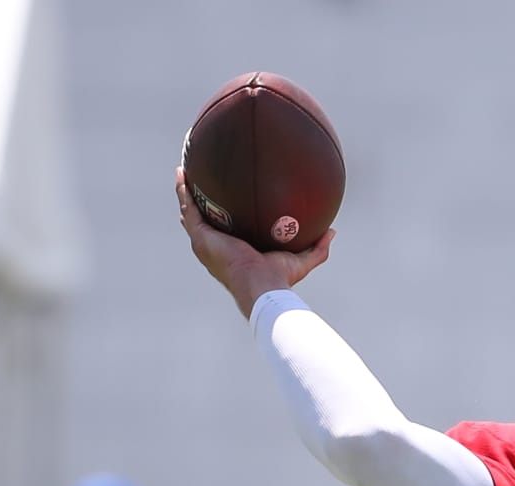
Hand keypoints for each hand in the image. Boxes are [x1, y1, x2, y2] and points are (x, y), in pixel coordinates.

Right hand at [175, 166, 333, 316]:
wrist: (261, 285)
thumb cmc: (278, 279)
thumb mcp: (301, 261)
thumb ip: (317, 248)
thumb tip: (332, 232)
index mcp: (233, 252)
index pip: (223, 233)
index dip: (220, 218)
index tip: (223, 201)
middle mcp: (215, 247)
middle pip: (201, 221)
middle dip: (197, 203)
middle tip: (197, 183)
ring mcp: (205, 242)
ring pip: (190, 212)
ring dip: (185, 192)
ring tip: (183, 171)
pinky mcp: (200, 236)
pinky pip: (188, 208)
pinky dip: (183, 191)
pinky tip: (182, 173)